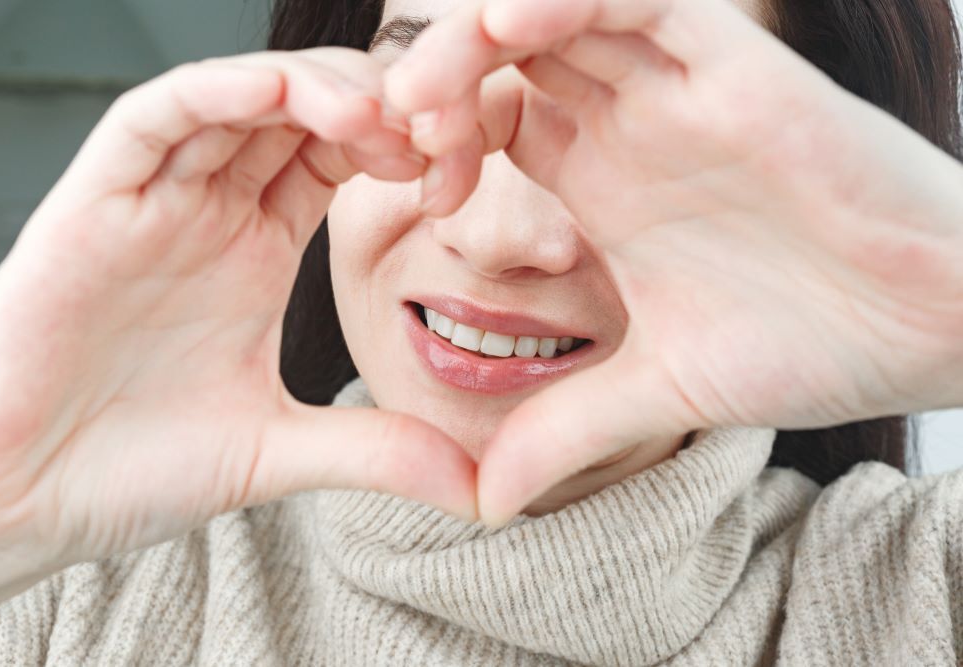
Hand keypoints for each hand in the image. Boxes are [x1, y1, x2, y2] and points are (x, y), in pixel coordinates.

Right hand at [0, 48, 476, 589]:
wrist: (22, 503)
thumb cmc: (132, 468)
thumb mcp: (278, 450)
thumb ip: (376, 452)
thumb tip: (482, 491)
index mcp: (258, 246)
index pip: (341, 157)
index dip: (404, 148)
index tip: (459, 172)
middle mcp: (210, 210)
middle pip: (301, 110)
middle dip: (373, 104)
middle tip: (434, 130)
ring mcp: (153, 201)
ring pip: (235, 98)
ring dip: (309, 87)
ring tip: (374, 116)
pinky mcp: (90, 205)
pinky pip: (151, 121)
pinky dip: (212, 94)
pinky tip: (273, 92)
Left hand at [385, 0, 962, 524]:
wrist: (936, 329)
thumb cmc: (811, 343)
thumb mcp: (656, 390)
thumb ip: (567, 429)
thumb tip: (484, 501)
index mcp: (600, 179)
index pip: (485, 117)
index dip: (429, 141)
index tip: (404, 194)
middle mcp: (630, 120)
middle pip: (501, 53)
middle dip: (431, 80)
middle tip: (385, 132)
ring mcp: (677, 85)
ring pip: (554, 11)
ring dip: (475, 35)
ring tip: (422, 93)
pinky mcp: (737, 65)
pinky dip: (571, 0)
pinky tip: (509, 23)